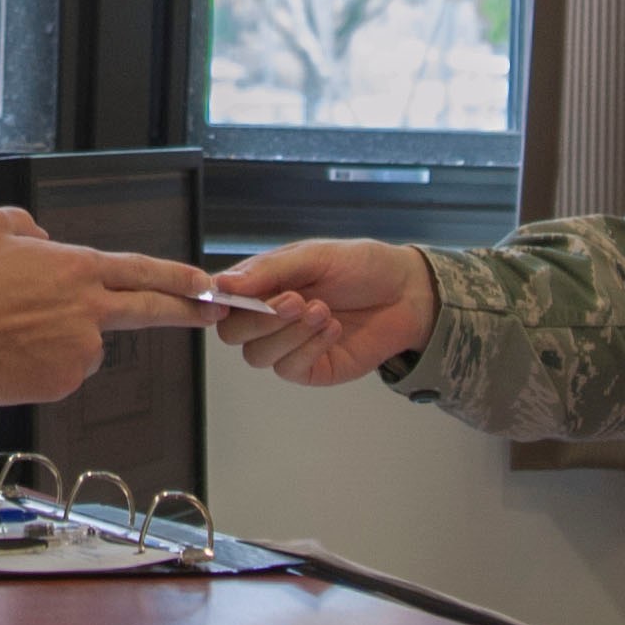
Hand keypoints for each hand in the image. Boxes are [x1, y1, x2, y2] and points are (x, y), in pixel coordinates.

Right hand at [0, 205, 211, 404]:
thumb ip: (23, 225)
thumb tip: (38, 238)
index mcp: (76, 268)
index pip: (142, 270)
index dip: (179, 277)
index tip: (206, 283)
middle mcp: (88, 310)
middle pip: (151, 310)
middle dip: (189, 311)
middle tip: (212, 314)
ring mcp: (79, 350)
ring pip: (86, 346)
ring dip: (63, 341)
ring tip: (14, 331)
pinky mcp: (61, 382)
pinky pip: (61, 373)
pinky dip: (43, 366)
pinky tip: (12, 354)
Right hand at [209, 240, 435, 387]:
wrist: (407, 292)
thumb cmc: (361, 266)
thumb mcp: (315, 256)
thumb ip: (269, 270)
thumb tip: (223, 284)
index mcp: (261, 284)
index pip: (221, 299)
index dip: (217, 301)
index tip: (231, 296)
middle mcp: (268, 318)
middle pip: (232, 334)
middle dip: (259, 319)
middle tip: (296, 299)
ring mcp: (288, 346)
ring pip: (257, 356)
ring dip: (289, 333)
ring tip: (323, 310)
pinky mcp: (311, 368)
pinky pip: (290, 369)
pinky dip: (309, 347)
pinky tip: (332, 328)